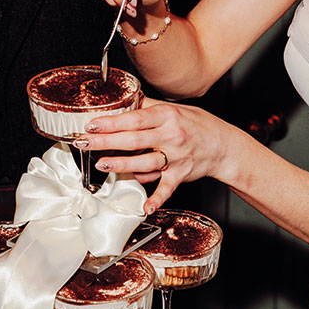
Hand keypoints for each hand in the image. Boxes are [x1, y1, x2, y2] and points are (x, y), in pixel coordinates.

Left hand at [84, 101, 231, 210]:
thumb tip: (122, 101)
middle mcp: (172, 136)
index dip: (112, 122)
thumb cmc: (197, 125)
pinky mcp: (180, 175)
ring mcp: (177, 157)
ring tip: (103, 164)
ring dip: (123, 165)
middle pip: (135, 140)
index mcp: (168, 116)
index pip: (135, 119)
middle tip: (85, 143)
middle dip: (107, 142)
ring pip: (146, 163)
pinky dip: (157, 199)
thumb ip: (148, 106)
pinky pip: (167, 188)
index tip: (92, 124)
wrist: (223, 145)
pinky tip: (145, 207)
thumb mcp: (174, 108)